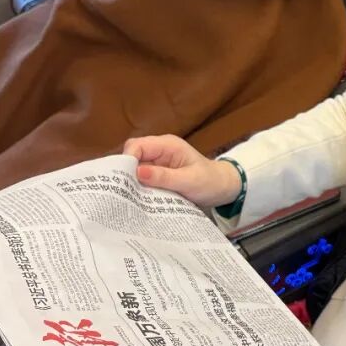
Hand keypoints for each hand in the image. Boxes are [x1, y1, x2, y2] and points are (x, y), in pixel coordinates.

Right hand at [122, 135, 240, 208]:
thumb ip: (164, 177)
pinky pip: (142, 179)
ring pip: (135, 169)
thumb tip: (138, 173)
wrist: (223, 189)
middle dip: (126, 172)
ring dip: (132, 182)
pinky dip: (139, 188)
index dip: (127, 160)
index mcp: (167, 145)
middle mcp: (159, 151)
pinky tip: (137, 200)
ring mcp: (158, 163)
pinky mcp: (158, 175)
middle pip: (132, 156)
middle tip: (123, 192)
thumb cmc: (210, 182)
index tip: (123, 180)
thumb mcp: (189, 181)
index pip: (137, 145)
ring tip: (128, 198)